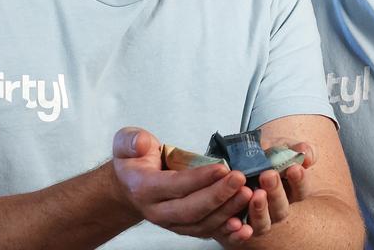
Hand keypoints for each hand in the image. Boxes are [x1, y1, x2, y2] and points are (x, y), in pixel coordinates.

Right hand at [110, 126, 253, 237]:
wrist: (130, 185)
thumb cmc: (133, 161)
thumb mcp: (125, 143)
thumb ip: (131, 141)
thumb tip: (141, 143)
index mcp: (144, 188)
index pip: (175, 186)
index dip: (199, 178)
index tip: (222, 168)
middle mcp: (157, 211)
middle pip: (192, 209)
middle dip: (219, 195)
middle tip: (240, 180)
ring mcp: (172, 223)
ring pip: (202, 223)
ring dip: (228, 211)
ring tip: (247, 194)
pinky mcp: (185, 228)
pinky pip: (207, 231)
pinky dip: (227, 229)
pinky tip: (245, 222)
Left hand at [216, 141, 316, 245]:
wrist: (236, 164)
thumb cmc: (263, 156)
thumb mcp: (279, 147)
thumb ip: (294, 150)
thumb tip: (307, 153)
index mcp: (290, 192)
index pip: (300, 191)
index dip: (299, 181)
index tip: (294, 168)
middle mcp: (276, 209)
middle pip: (281, 208)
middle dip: (276, 192)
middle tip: (269, 175)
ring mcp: (258, 219)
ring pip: (263, 223)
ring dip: (260, 210)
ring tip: (256, 194)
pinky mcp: (238, 226)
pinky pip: (238, 234)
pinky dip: (237, 229)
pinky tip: (235, 221)